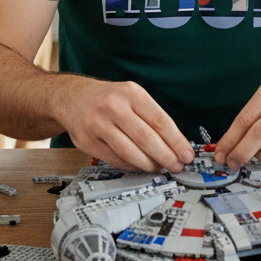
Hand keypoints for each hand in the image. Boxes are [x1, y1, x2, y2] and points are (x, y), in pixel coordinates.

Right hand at [60, 79, 193, 173]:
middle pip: (146, 138)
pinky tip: (140, 166)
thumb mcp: (132, 95)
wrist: (73, 98)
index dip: (176, 141)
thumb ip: (151, 116)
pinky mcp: (87, 141)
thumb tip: (175, 144)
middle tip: (177, 166)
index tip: (186, 154)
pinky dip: (131, 166)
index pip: (160, 120)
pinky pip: (115, 159)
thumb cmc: (109, 98)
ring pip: (130, 152)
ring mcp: (98, 124)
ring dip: (149, 164)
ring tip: (159, 168)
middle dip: (166, 156)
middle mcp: (114, 107)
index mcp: (131, 93)